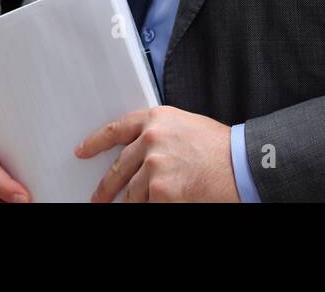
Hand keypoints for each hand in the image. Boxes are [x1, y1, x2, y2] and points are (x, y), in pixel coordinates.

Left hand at [76, 106, 238, 202]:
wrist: (242, 165)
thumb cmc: (220, 148)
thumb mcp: (185, 126)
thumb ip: (160, 134)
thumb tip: (140, 151)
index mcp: (156, 119)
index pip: (116, 129)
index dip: (95, 142)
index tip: (82, 151)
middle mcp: (150, 140)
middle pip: (118, 168)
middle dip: (105, 187)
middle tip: (98, 198)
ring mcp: (153, 166)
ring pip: (132, 193)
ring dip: (136, 202)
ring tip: (146, 202)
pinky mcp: (160, 190)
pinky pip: (146, 205)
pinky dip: (151, 207)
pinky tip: (162, 203)